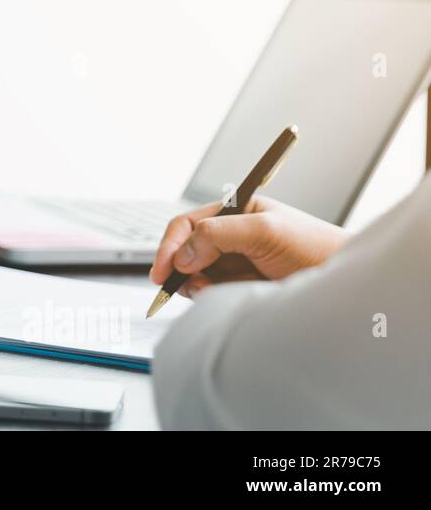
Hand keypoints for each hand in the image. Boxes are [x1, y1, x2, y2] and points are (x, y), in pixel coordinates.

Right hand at [149, 196, 346, 296]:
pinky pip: (210, 291)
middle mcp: (231, 236)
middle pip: (186, 250)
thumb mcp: (266, 231)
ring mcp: (235, 262)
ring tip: (210, 290)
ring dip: (195, 284)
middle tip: (177, 287)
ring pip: (195, 273)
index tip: (162, 271)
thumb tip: (183, 254)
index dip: (170, 246)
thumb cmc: (317, 248)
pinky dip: (207, 296)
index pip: (188, 224)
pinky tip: (223, 296)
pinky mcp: (240, 287)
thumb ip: (219, 235)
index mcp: (236, 212)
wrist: (347, 285)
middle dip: (179, 268)